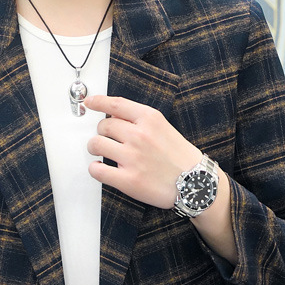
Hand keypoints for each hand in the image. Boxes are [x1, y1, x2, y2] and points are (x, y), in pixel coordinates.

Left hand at [85, 93, 237, 264]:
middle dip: (100, 131)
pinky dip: (94, 168)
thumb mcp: (164, 128)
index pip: (116, 104)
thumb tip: (113, 117)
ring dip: (94, 147)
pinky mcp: (128, 180)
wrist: (195, 183)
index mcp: (150, 119)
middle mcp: (139, 135)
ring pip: (96, 144)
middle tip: (105, 138)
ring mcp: (132, 158)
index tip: (89, 102)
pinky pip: (97, 170)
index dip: (98, 101)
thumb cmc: (181, 157)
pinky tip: (99, 168)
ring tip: (100, 152)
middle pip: (103, 125)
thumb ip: (141, 121)